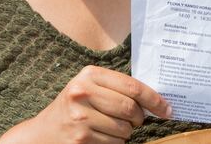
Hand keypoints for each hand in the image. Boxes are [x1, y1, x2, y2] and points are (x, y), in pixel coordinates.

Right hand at [8, 65, 171, 143]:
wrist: (43, 133)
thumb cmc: (74, 108)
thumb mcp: (89, 88)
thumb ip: (116, 88)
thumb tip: (156, 101)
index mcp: (89, 74)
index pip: (132, 86)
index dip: (155, 99)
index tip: (167, 109)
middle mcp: (83, 91)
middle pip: (130, 108)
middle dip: (139, 118)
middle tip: (137, 120)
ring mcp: (81, 116)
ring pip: (125, 128)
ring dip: (126, 132)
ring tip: (112, 127)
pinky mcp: (81, 137)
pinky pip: (115, 142)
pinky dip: (115, 142)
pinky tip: (102, 136)